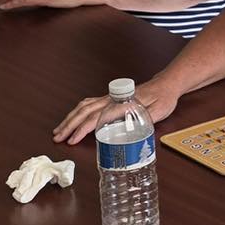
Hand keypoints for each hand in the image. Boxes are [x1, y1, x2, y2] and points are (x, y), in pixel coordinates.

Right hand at [54, 81, 177, 144]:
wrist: (166, 85)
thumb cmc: (163, 98)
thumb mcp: (159, 111)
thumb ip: (146, 119)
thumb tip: (131, 130)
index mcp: (122, 103)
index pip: (97, 117)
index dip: (82, 130)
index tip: (72, 140)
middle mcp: (112, 99)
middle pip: (85, 111)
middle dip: (69, 125)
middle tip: (58, 137)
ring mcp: (109, 97)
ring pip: (84, 106)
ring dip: (70, 118)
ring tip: (59, 130)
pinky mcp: (110, 98)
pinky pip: (89, 103)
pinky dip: (77, 112)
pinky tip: (72, 118)